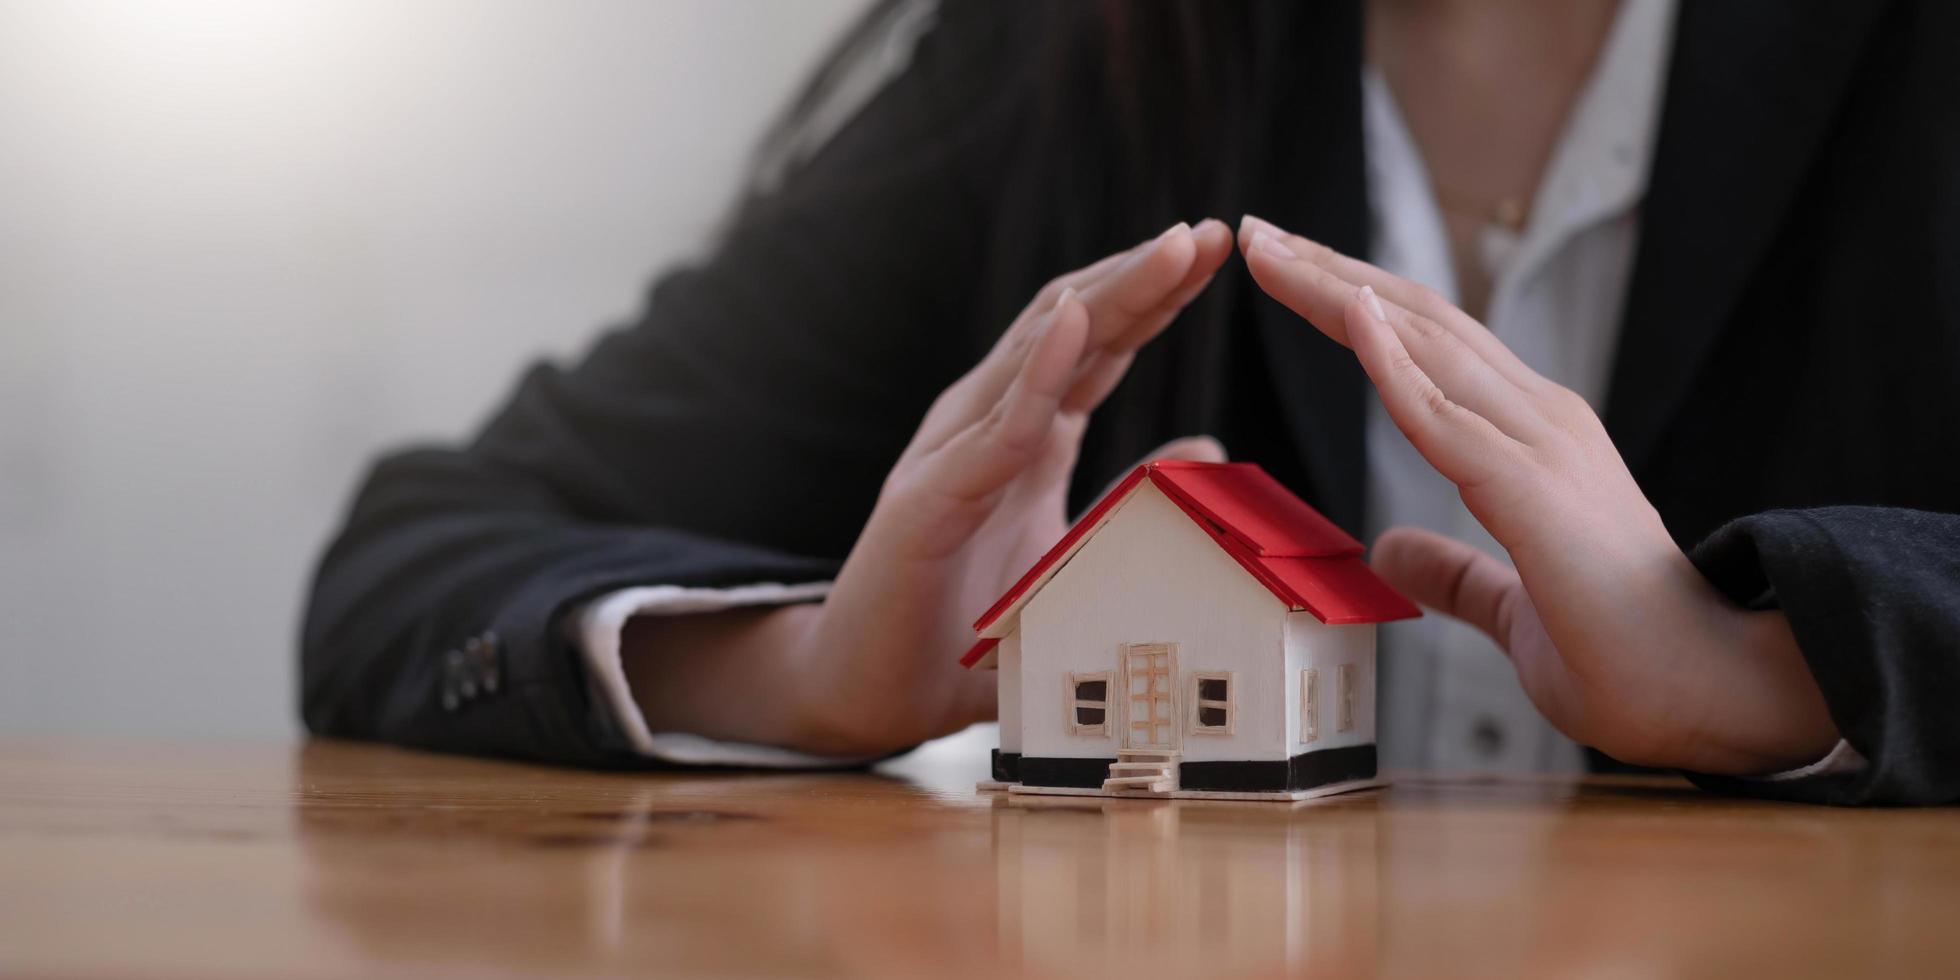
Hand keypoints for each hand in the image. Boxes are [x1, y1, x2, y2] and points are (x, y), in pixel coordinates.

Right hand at [626, 220, 1233, 755]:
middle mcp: (983, 426)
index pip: (1096, 346)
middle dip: (1142, 276)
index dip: (1152, 295)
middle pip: (1071, 328)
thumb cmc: (959, 633)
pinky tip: (1076, 323)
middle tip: (1212, 233)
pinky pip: (995, 430)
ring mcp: (951, 456)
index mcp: (1021, 436)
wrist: (865, 693)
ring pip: (1036, 356)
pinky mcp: (930, 501)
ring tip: (1170, 251)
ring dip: (1107, 298)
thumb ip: (1132, 503)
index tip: (1216, 248)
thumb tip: (1209, 449)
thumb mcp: (1073, 560)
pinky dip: (1037, 372)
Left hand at [1238, 214, 1838, 774]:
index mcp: (1534, 439)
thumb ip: (1456, 574)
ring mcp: (1542, 446)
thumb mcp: (1512, 606)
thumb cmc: (1628, 655)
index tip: (1287, 270)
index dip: (1356, 304)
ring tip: (1270, 249)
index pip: (1429, 348)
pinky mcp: (1535, 489)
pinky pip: (1446, 416)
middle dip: (1332, 274)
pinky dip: (1392, 362)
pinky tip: (1349, 314)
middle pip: (1418, 322)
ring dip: (1341, 293)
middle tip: (1258, 233)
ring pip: (1423, 345)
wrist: (1716, 693)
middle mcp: (1540, 420)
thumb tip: (1390, 551)